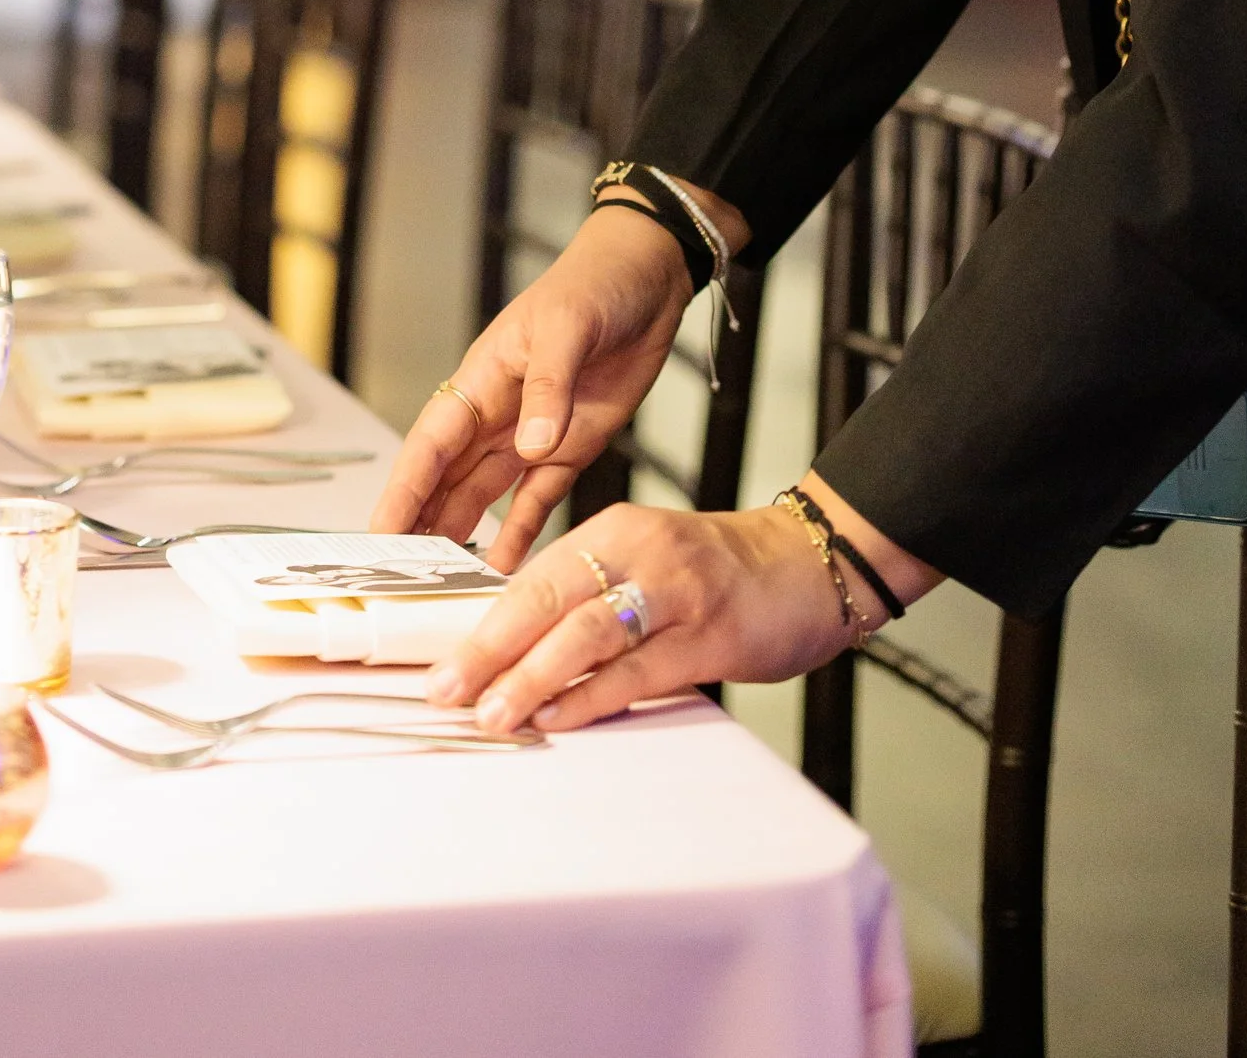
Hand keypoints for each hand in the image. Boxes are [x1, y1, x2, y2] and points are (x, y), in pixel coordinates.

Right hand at [370, 209, 695, 567]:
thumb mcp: (567, 326)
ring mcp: (534, 436)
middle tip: (398, 580)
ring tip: (441, 586)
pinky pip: (536, 501)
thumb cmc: (595, 284)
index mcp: (482, 380)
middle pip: (447, 480)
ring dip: (461, 537)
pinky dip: (519, 534)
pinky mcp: (571, 449)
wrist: (648, 277)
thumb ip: (549, 387)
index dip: (404, 490)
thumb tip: (531, 448)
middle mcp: (498, 415)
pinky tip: (504, 570)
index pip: (431, 444)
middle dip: (421, 526)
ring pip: (483, 496)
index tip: (380, 533)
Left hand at [423, 498, 867, 733]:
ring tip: (493, 713)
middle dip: (490, 649)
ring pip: (589, 634)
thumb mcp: (644, 564)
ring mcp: (677, 592)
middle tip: (446, 690)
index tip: (439, 664)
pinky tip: (559, 716)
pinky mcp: (711, 634)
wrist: (807, 565)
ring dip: (533, 677)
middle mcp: (641, 552)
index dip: (482, 622)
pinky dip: (593, 695)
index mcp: (615, 531)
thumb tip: (511, 650)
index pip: (533, 577)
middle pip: (550, 598)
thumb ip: (589, 596)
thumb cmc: (716, 573)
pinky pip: (640, 670)